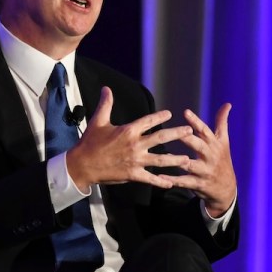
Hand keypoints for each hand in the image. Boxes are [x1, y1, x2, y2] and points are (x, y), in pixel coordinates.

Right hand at [65, 86, 191, 190]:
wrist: (82, 165)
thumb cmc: (90, 142)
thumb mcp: (98, 121)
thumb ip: (105, 104)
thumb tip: (106, 88)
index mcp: (128, 130)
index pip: (149, 121)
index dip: (160, 116)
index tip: (170, 114)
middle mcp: (135, 145)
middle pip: (161, 138)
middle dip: (177, 134)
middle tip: (189, 131)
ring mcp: (135, 161)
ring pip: (160, 160)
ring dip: (175, 160)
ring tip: (187, 159)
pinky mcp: (133, 175)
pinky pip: (150, 179)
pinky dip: (161, 182)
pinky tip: (170, 183)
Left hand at [160, 103, 235, 217]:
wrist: (227, 188)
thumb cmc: (221, 159)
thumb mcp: (224, 141)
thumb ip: (222, 122)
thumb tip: (227, 104)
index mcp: (215, 144)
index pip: (205, 131)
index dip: (196, 121)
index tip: (186, 112)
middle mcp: (210, 156)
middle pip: (198, 146)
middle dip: (188, 140)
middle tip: (176, 132)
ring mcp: (205, 171)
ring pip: (190, 165)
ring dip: (178, 161)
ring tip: (164, 156)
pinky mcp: (199, 184)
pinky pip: (184, 182)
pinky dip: (173, 180)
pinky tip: (160, 176)